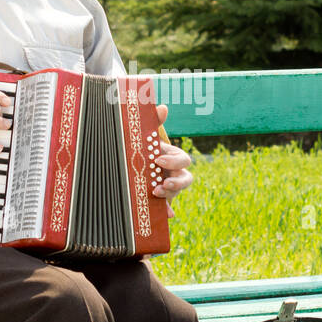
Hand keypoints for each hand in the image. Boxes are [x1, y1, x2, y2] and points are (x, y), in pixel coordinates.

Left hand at [152, 103, 192, 217]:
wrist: (136, 167)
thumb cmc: (146, 150)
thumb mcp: (148, 138)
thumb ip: (155, 121)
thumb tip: (163, 107)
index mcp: (173, 158)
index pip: (181, 160)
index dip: (172, 161)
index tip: (157, 159)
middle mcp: (175, 173)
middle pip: (185, 178)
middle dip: (175, 180)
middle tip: (162, 181)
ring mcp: (171, 188)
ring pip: (178, 191)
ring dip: (171, 192)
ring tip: (158, 192)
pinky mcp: (164, 199)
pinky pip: (168, 206)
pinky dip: (168, 210)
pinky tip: (167, 214)